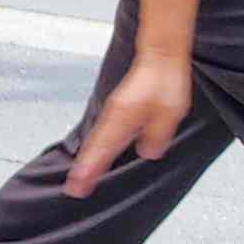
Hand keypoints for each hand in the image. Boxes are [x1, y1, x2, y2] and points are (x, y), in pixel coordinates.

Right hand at [63, 55, 195, 195]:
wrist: (160, 55)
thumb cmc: (164, 81)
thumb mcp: (170, 113)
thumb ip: (156, 135)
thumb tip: (147, 152)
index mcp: (123, 118)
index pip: (102, 149)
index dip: (90, 170)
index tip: (79, 186)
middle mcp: (113, 115)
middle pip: (93, 146)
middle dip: (83, 168)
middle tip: (73, 188)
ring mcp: (113, 110)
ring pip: (95, 138)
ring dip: (87, 158)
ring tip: (80, 175)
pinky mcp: (118, 106)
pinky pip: (102, 130)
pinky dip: (96, 145)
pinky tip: (96, 151)